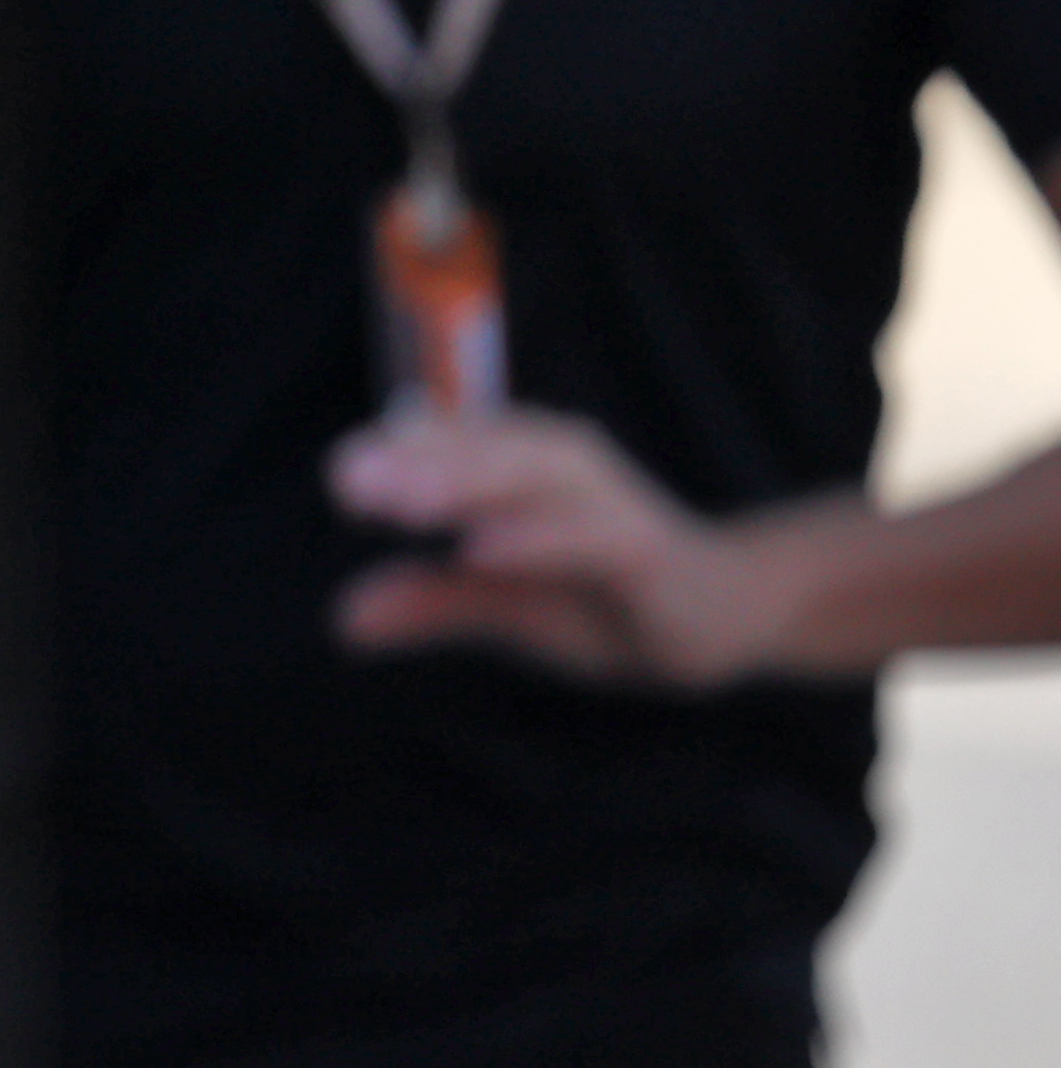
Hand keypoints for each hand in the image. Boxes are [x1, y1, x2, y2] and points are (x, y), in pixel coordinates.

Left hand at [329, 408, 802, 688]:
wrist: (726, 618)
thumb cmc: (602, 597)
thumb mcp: (504, 605)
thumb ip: (431, 602)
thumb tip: (343, 622)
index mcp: (517, 464)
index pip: (444, 445)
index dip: (391, 455)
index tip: (340, 479)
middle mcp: (558, 463)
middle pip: (478, 450)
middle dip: (414, 462)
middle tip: (350, 482)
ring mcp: (604, 500)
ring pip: (529, 476)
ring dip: (465, 484)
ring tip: (403, 506)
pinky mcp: (644, 546)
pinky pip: (585, 535)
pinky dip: (534, 539)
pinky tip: (482, 552)